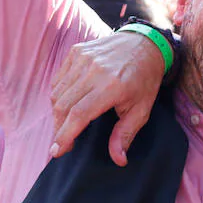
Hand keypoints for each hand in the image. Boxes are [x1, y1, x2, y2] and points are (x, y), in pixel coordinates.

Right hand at [49, 31, 168, 165]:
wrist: (144, 43)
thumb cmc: (145, 79)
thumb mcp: (142, 109)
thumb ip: (126, 134)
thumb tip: (118, 160)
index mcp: (112, 86)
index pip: (78, 114)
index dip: (65, 135)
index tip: (57, 151)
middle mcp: (94, 70)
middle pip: (63, 105)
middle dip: (59, 128)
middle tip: (62, 143)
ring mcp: (83, 58)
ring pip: (57, 93)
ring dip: (58, 113)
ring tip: (66, 125)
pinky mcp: (77, 51)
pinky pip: (58, 79)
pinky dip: (59, 94)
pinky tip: (68, 104)